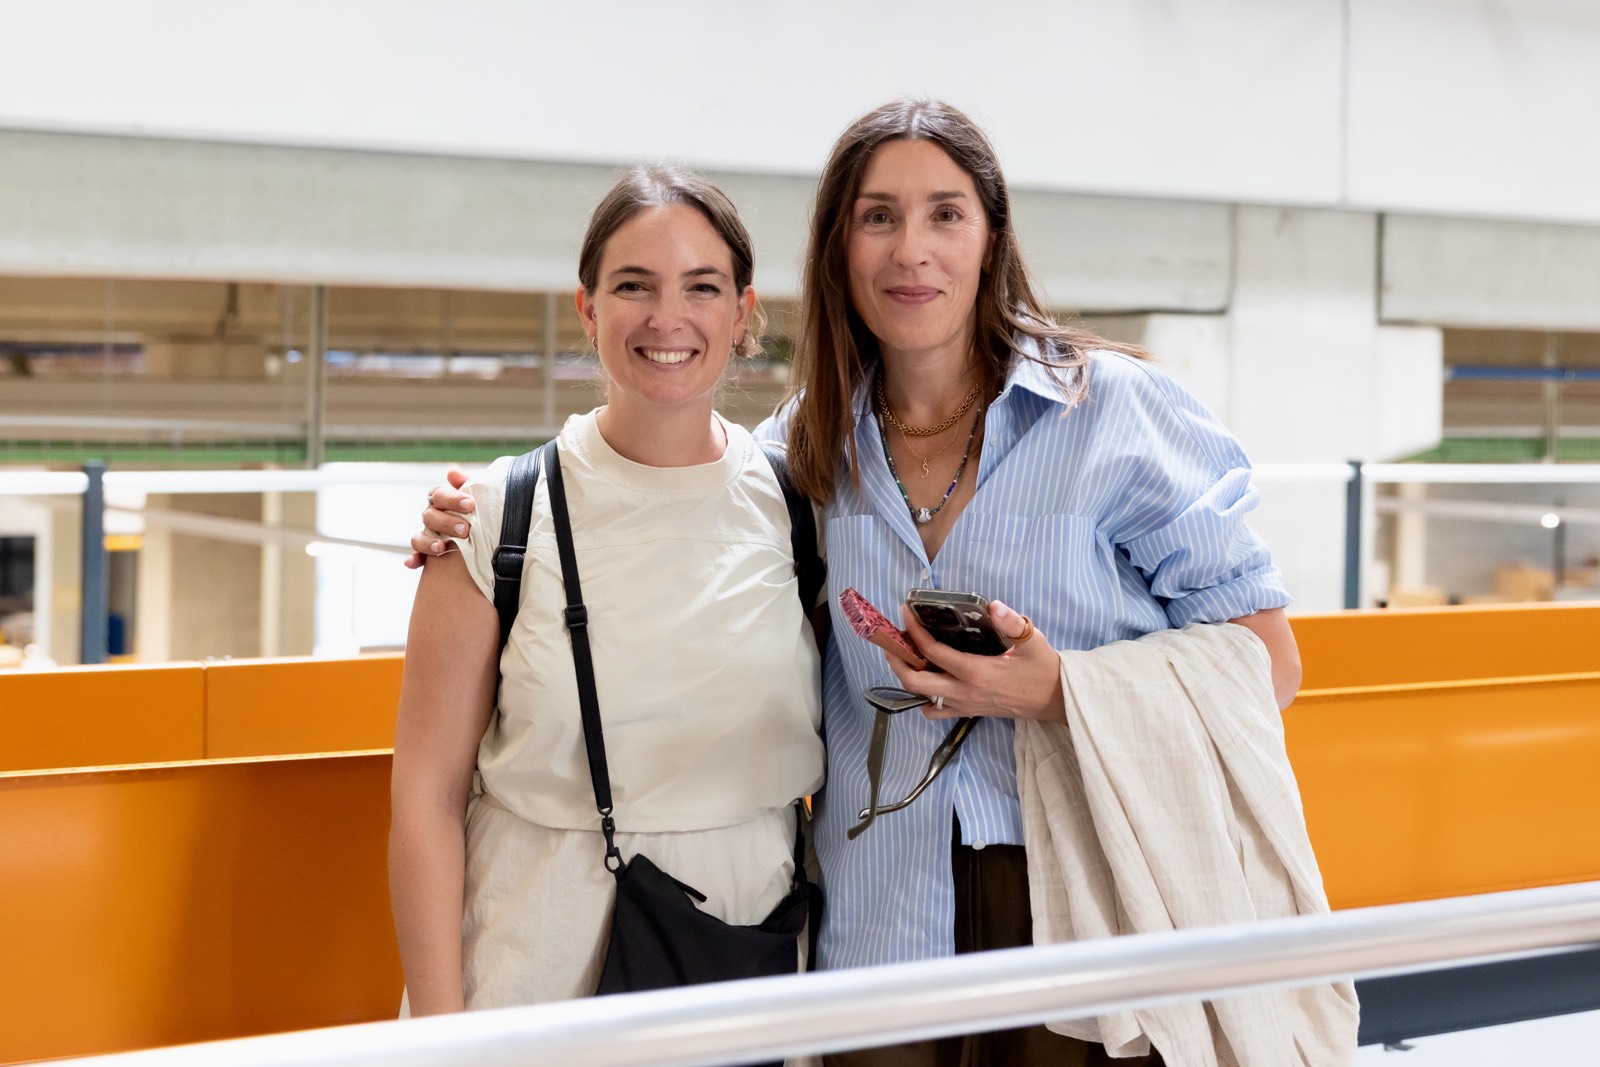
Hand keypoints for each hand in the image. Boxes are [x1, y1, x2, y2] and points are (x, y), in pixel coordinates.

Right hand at [403, 470, 476, 568]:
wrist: (489, 533)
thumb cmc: (483, 509)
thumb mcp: (480, 494)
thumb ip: (470, 481)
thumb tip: (452, 473)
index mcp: (442, 500)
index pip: (439, 494)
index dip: (452, 499)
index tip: (470, 504)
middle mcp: (432, 516)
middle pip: (430, 516)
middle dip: (447, 523)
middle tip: (465, 530)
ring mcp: (427, 534)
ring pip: (419, 536)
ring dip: (428, 542)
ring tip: (441, 547)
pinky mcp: (427, 552)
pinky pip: (416, 555)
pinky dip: (413, 559)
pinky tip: (412, 563)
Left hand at [885, 600, 1065, 722]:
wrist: (1056, 701)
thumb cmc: (1043, 670)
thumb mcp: (1033, 642)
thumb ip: (1013, 623)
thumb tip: (994, 606)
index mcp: (977, 672)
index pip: (933, 652)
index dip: (914, 632)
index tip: (905, 614)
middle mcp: (965, 692)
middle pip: (915, 682)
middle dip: (897, 660)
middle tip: (892, 640)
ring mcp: (965, 705)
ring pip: (921, 698)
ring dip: (907, 679)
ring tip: (905, 657)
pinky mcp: (968, 712)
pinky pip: (936, 710)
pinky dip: (923, 697)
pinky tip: (928, 678)